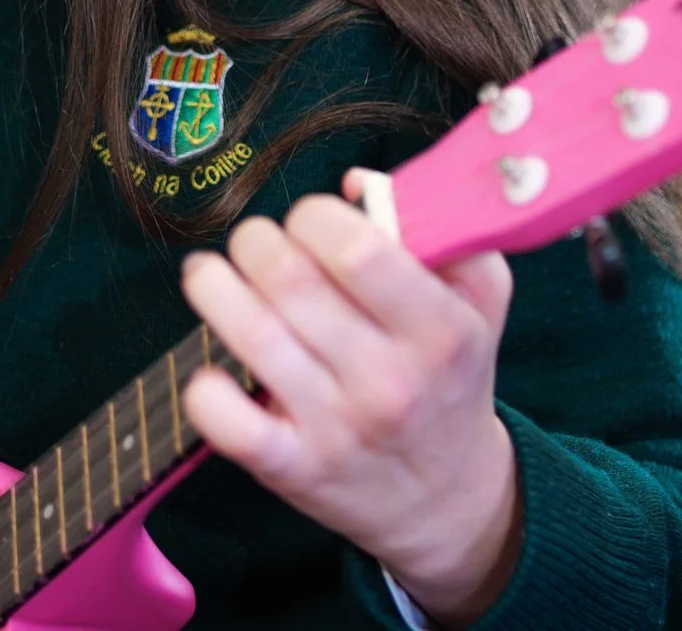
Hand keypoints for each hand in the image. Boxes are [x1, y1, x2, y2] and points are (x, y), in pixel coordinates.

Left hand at [178, 177, 521, 628]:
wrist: (447, 498)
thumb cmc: (451, 378)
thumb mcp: (478, 303)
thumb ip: (440, 229)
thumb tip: (356, 183)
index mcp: (441, 331)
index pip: (356, 249)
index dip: (315, 216)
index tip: (311, 221)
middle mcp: (391, 381)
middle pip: (290, 279)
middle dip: (256, 241)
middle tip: (258, 243)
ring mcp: (338, 428)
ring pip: (250, 333)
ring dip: (213, 286)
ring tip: (210, 274)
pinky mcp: (292, 470)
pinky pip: (225, 420)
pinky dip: (204, 386)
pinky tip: (214, 365)